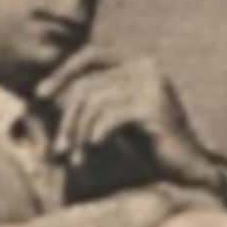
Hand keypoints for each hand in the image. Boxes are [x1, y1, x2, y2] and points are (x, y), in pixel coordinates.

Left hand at [35, 47, 223, 190]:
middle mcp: (146, 66)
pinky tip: (94, 150)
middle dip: (67, 119)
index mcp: (138, 63)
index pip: (90, 55)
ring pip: (93, 102)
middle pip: (87, 84)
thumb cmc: (149, 146)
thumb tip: (41, 93)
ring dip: (78, 134)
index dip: (63, 72)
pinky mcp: (153, 106)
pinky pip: (108, 117)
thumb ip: (91, 100)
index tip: (39, 95)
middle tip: (58, 150)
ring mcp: (152, 84)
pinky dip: (95, 135)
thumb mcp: (114, 117)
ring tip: (75, 159)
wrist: (187, 171)